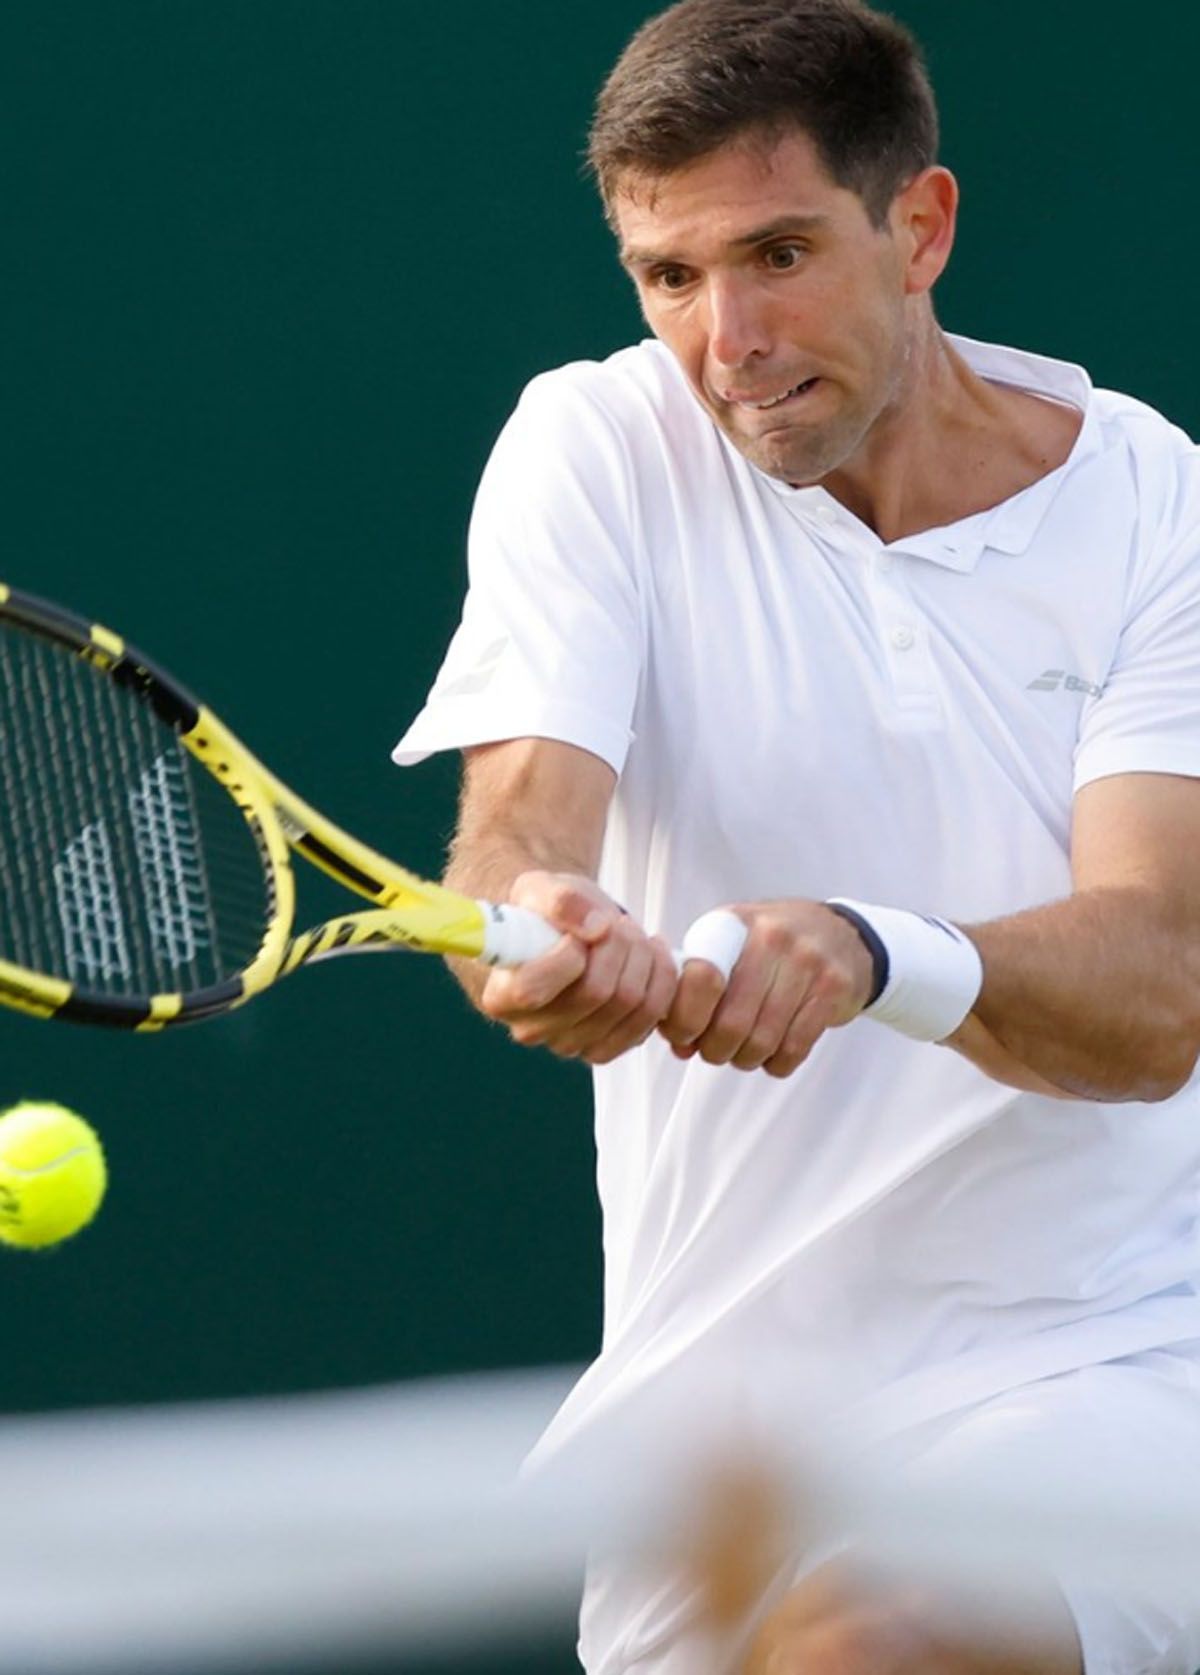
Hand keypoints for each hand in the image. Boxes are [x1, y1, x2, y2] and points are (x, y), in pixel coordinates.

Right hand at [479, 871, 677, 1063]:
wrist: (562, 934)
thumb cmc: (544, 917)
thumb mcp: (539, 889)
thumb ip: (558, 900)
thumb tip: (594, 927)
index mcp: (501, 995)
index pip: (533, 990)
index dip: (566, 955)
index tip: (576, 933)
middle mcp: (533, 1028)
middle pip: (594, 993)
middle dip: (617, 945)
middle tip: (616, 924)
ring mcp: (571, 1043)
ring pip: (630, 1004)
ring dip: (643, 959)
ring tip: (633, 935)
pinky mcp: (606, 1046)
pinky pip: (651, 1018)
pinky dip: (661, 981)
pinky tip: (651, 957)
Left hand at [661, 900, 874, 1077]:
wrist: (842, 932)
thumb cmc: (774, 944)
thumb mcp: (731, 946)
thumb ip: (699, 988)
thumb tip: (678, 1042)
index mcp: (734, 925)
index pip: (699, 980)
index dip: (684, 1020)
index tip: (684, 1035)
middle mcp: (770, 939)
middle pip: (731, 1022)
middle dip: (716, 1050)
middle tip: (715, 1051)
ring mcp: (806, 962)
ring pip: (763, 1040)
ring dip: (746, 1059)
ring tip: (743, 1053)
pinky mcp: (834, 988)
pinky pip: (796, 1046)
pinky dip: (778, 1063)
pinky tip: (774, 1054)